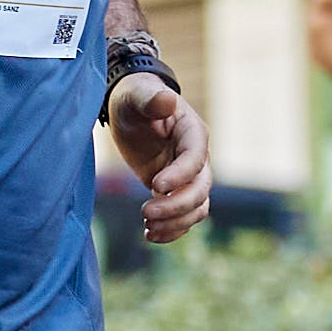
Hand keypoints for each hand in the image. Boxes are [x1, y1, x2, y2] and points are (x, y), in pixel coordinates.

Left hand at [109, 72, 210, 243]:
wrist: (130, 111)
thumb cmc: (134, 98)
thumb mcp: (137, 95)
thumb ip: (152, 99)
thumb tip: (167, 100)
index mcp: (192, 132)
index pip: (196, 158)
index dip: (180, 175)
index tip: (155, 186)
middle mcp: (197, 157)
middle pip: (200, 189)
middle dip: (176, 206)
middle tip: (145, 212)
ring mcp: (188, 176)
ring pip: (197, 208)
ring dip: (176, 223)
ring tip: (148, 228)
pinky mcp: (176, 190)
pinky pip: (185, 216)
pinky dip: (172, 230)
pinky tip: (150, 235)